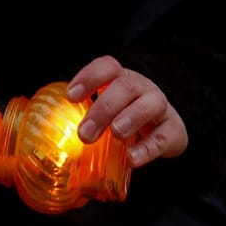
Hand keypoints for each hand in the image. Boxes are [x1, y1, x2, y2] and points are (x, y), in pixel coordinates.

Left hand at [67, 55, 187, 168]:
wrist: (162, 135)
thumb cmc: (124, 121)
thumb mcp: (105, 115)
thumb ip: (85, 120)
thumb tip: (53, 142)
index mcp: (121, 80)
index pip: (108, 66)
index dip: (90, 77)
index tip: (71, 97)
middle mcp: (142, 88)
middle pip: (126, 86)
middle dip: (104, 108)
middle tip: (85, 133)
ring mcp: (160, 107)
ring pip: (151, 102)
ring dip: (131, 117)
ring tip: (116, 134)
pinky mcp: (173, 130)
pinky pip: (164, 136)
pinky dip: (147, 148)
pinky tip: (132, 159)